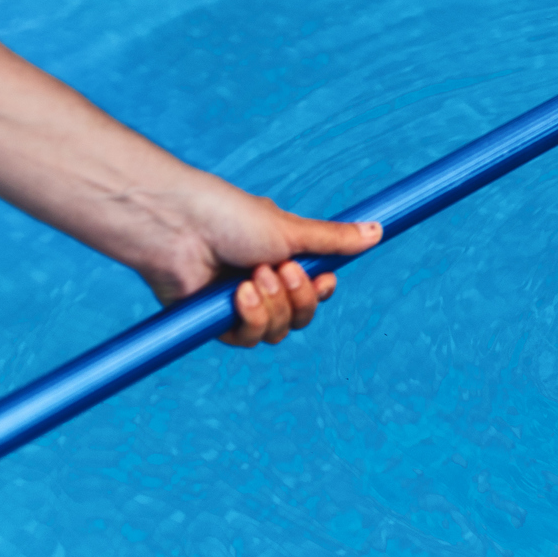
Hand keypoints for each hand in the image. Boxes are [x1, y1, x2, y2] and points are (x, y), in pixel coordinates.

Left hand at [131, 179, 381, 347]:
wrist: (179, 228)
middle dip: (298, 298)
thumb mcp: (291, 230)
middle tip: (282, 270)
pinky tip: (239, 295)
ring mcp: (236, 306)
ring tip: (252, 277)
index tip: (322, 280)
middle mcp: (260, 284)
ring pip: (278, 331)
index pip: (313, 290)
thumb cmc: (229, 218)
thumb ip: (334, 240)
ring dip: (273, 305)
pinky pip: (248, 339)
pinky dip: (251, 317)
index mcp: (278, 258)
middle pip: (300, 316)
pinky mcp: (213, 323)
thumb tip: (378, 230)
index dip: (320, 292)